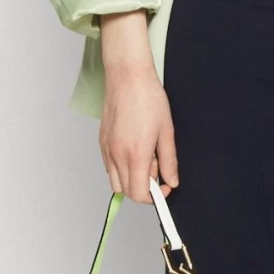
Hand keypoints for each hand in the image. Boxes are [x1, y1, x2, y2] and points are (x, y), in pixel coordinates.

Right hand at [98, 13, 178, 201]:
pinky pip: (110, 167)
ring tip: (145, 156)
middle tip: (157, 165)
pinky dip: (122, 168)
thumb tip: (171, 181)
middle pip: (126, 192)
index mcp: (135, 155)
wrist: (127, 76)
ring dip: (131, 178)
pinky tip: (134, 149)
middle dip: (144, 187)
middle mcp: (116, 156)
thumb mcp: (166, 131)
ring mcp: (106, 149)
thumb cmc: (148, 98)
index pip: (139, 194)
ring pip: (116, 181)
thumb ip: (169, 161)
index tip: (165, 187)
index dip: (154, 197)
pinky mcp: (101, 142)